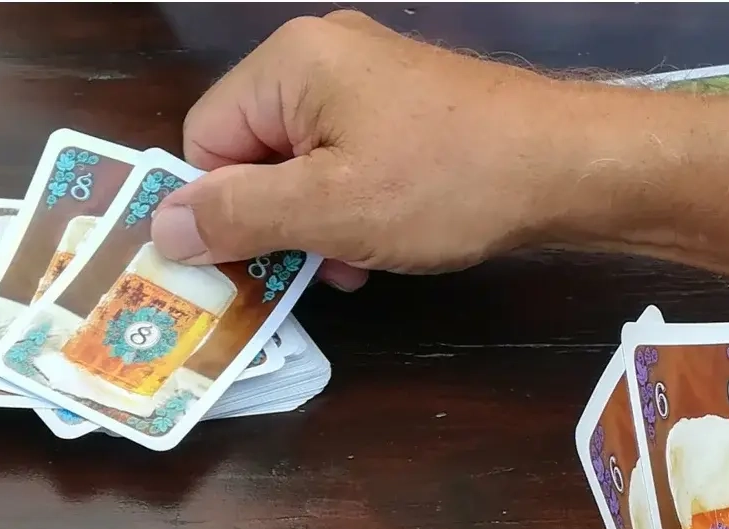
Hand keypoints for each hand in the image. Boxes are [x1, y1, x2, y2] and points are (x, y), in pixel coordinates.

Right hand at [152, 11, 596, 288]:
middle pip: (252, 152)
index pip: (204, 139)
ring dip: (315, 225)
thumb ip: (238, 216)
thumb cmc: (445, 184)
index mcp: (290, 64)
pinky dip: (352, 209)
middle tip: (309, 269)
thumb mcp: (329, 211)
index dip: (219, 207)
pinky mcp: (406, 108)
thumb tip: (161, 226)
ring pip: (302, 166)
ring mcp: (370, 80)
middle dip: (274, 220)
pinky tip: (379, 247)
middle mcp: (323, 57)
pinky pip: (347, 162)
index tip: (249, 261)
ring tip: (353, 264)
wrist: (567, 167)